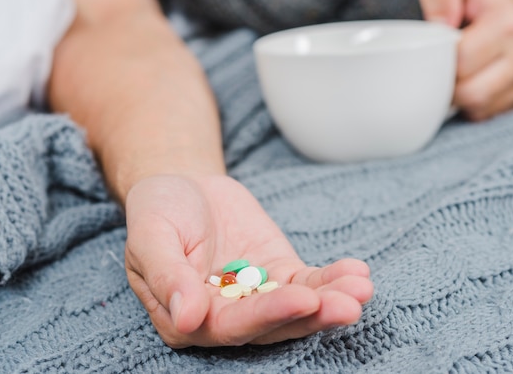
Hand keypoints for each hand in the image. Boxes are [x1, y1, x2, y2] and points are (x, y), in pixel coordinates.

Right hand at [124, 174, 372, 347]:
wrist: (182, 186)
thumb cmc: (158, 212)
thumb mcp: (151, 237)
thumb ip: (167, 277)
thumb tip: (187, 319)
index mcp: (187, 319)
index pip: (230, 326)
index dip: (267, 316)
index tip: (302, 299)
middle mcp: (224, 316)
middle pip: (273, 324)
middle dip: (312, 316)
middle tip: (349, 305)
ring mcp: (255, 295)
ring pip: (298, 308)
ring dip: (331, 300)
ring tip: (361, 288)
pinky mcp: (278, 273)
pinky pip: (309, 282)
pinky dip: (333, 280)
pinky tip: (358, 273)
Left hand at [419, 0, 512, 120]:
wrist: (509, 5)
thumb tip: (439, 26)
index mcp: (508, 24)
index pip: (460, 63)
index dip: (439, 63)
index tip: (436, 52)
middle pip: (470, 93)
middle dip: (447, 86)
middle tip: (440, 70)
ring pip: (480, 110)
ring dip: (459, 100)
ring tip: (456, 77)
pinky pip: (491, 117)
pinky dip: (474, 108)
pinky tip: (471, 86)